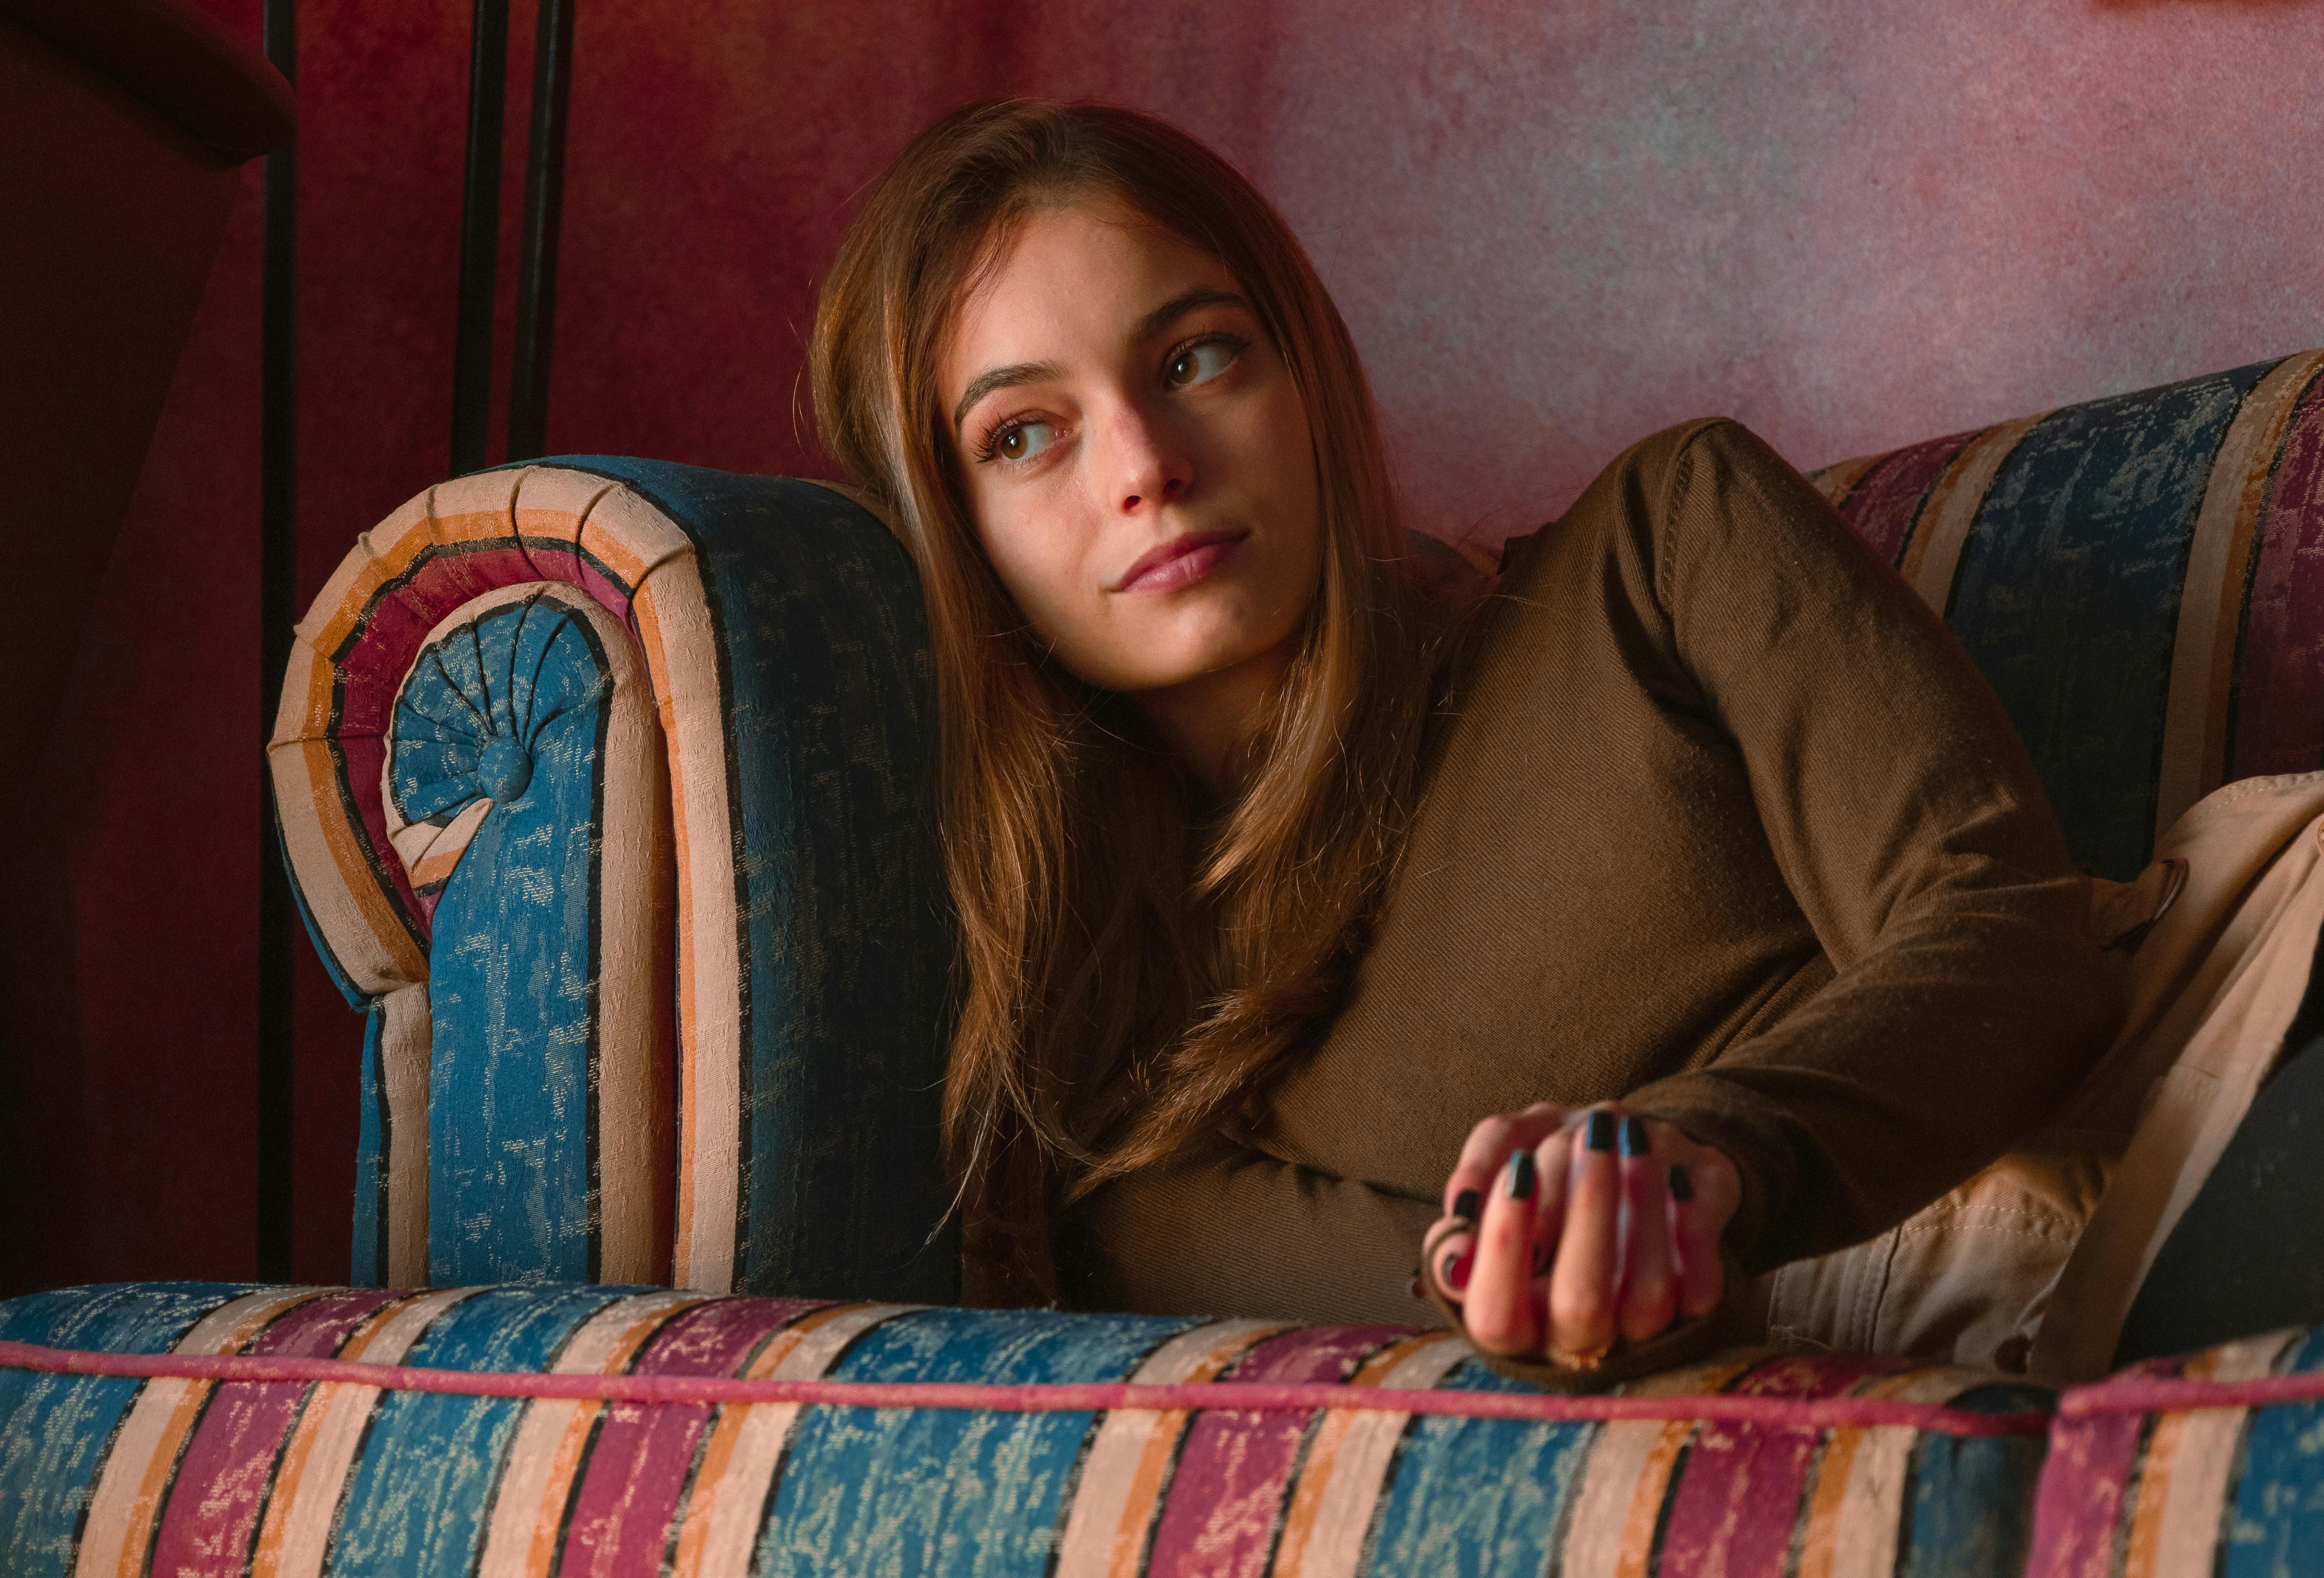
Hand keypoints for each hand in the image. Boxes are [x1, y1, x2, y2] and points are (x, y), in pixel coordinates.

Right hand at [1425, 1102, 1739, 1363]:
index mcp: (1513, 1313)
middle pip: (1579, 1306)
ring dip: (1641, 1207)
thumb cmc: (1556, 1165)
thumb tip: (1456, 1236)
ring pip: (1646, 1297)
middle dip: (1586, 1212)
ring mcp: (1637, 1331)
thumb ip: (1475, 1182)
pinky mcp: (1693, 1311)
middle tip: (1590, 1135)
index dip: (1504, 1250)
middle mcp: (1572, 1337)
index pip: (1495, 1318)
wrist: (1639, 1158)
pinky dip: (1691, 1229)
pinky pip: (1700, 1291)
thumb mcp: (1505, 1154)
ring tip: (1631, 1135)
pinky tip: (1675, 1177)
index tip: (1517, 1175)